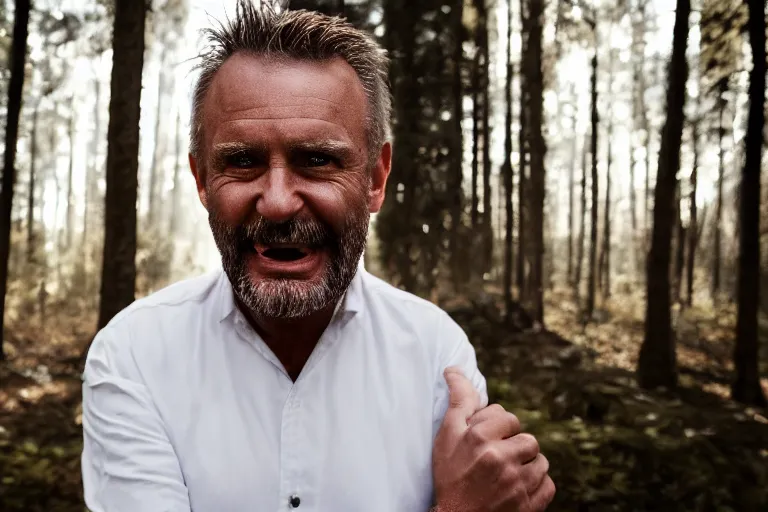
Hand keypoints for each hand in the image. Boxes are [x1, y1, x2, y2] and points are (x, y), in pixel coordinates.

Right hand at [432, 367, 554, 511]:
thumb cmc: (449, 476)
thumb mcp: (447, 437)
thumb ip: (458, 402)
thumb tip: (454, 369)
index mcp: (479, 438)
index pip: (506, 417)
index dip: (496, 430)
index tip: (484, 444)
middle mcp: (500, 457)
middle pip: (526, 438)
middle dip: (512, 446)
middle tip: (494, 461)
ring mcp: (517, 483)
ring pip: (539, 460)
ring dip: (526, 465)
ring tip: (506, 476)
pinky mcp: (530, 504)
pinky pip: (548, 484)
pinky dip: (537, 486)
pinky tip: (518, 489)